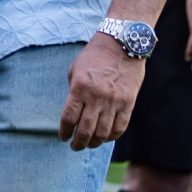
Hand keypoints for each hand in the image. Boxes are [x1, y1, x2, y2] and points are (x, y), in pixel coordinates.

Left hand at [59, 33, 143, 150]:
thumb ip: (73, 93)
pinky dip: (111, 137)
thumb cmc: (94, 56)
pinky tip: (105, 138)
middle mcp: (96, 96)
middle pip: (85, 130)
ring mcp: (114, 101)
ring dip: (94, 143)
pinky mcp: (128, 103)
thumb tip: (72, 115)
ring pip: (103, 133)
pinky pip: (120, 127)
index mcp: (79, 87)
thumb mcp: (76, 70)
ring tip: (89, 144)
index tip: (63, 137)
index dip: (65, 132)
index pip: (69, 118)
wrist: (122, 44)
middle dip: (78, 143)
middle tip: (75, 147)